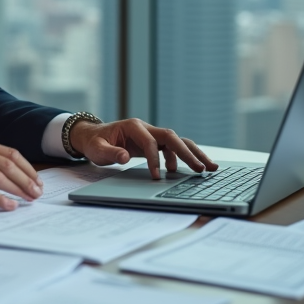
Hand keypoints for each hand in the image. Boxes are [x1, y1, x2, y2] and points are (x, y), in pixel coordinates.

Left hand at [67, 118, 218, 178]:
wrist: (94, 136)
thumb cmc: (96, 142)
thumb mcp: (97, 149)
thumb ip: (110, 153)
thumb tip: (125, 158)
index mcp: (133, 126)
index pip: (150, 142)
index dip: (155, 159)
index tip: (157, 176)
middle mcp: (147, 128)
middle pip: (172, 137)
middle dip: (187, 153)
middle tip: (201, 169)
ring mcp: (152, 135)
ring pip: (177, 141)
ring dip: (193, 153)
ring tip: (209, 167)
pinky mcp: (154, 143)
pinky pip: (173, 149)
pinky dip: (183, 157)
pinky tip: (190, 170)